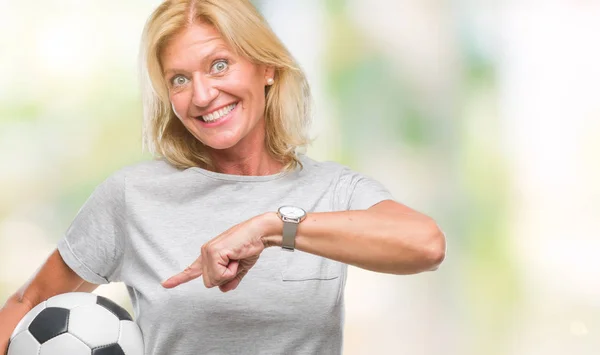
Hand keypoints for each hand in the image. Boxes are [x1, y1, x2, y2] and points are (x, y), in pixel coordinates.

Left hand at [161, 213, 280, 291]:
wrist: (259, 234)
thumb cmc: (250, 246)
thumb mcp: (240, 268)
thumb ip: (231, 280)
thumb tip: (223, 289)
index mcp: (210, 256)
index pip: (192, 269)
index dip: (179, 278)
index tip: (166, 284)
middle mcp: (205, 252)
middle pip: (209, 282)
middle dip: (225, 278)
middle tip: (235, 263)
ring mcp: (208, 251)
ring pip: (213, 280)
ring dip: (229, 273)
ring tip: (236, 258)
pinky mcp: (213, 252)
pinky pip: (220, 274)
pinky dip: (231, 270)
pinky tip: (235, 257)